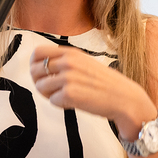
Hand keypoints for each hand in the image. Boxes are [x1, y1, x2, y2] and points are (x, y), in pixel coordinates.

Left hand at [29, 44, 157, 139]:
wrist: (123, 98)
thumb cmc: (104, 83)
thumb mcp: (84, 63)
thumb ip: (65, 61)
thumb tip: (40, 67)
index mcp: (71, 53)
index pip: (38, 52)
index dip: (33, 64)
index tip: (39, 74)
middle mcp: (68, 62)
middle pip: (34, 71)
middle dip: (39, 82)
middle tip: (51, 90)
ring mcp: (68, 78)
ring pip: (40, 87)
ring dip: (49, 95)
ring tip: (65, 97)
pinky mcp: (69, 94)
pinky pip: (52, 101)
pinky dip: (61, 105)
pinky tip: (74, 103)